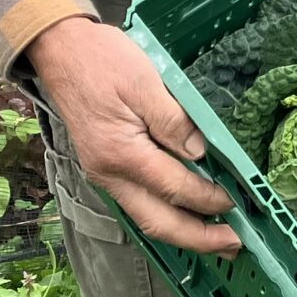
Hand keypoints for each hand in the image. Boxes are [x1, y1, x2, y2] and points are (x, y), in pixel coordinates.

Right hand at [27, 15, 238, 256]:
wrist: (58, 50)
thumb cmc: (101, 59)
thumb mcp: (144, 81)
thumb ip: (174, 120)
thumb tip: (200, 153)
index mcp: (121, 153)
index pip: (174, 188)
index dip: (209, 199)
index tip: (239, 203)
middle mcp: (109, 173)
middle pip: (157, 222)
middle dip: (198, 239)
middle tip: (234, 246)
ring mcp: (104, 173)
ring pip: (146, 218)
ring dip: (183, 232)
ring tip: (217, 239)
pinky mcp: (105, 167)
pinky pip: (138, 202)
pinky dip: (166, 214)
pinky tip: (186, 212)